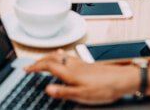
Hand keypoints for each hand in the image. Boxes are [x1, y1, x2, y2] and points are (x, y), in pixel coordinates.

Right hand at [24, 49, 139, 105]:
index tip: (26, 69)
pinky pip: (69, 56)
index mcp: (70, 72)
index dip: (35, 67)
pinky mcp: (87, 64)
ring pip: (60, 56)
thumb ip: (64, 92)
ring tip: (42, 59)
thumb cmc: (105, 88)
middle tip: (30, 65)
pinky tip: (64, 54)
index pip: (48, 66)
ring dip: (48, 56)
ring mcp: (80, 63)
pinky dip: (61, 55)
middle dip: (39, 60)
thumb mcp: (82, 95)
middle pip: (52, 58)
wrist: (123, 80)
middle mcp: (73, 65)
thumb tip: (47, 88)